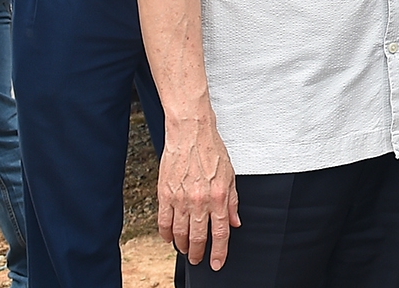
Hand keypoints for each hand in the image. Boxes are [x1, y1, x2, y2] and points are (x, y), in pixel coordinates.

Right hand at [158, 118, 240, 269]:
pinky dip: (166, 234)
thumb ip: (232, 202)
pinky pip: (163, 222)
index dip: (219, 252)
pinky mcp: (164, 194)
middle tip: (198, 260)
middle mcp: (199, 200)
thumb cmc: (212, 151)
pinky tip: (170, 238)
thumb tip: (234, 223)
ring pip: (179, 233)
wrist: (190, 134)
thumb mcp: (230, 176)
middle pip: (197, 237)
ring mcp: (180, 199)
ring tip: (185, 250)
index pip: (220, 232)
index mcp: (219, 196)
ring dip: (182, 246)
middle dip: (198, 253)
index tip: (217, 263)